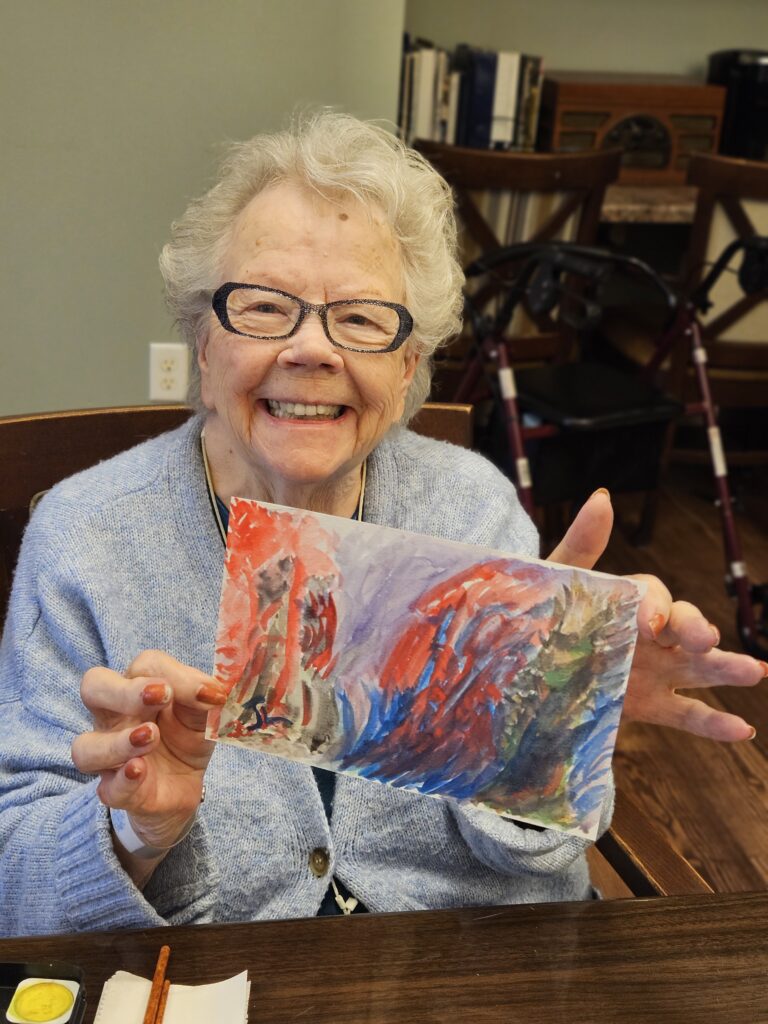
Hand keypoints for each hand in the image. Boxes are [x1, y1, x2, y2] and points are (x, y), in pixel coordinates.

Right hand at [72, 650, 226, 849]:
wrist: (186, 785)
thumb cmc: (186, 736)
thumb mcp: (203, 714)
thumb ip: (204, 698)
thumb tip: (212, 692)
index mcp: (137, 689)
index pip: (142, 666)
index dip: (171, 672)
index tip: (203, 690)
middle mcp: (114, 718)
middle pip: (94, 688)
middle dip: (124, 691)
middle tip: (159, 695)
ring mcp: (110, 757)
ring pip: (86, 746)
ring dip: (118, 741)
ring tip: (150, 737)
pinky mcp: (117, 792)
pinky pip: (108, 788)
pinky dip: (123, 779)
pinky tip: (140, 770)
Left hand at [548, 489, 766, 741]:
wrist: (525, 666)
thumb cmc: (542, 613)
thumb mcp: (555, 579)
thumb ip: (581, 545)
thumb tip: (603, 497)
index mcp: (629, 600)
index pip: (652, 595)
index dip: (654, 606)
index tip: (648, 623)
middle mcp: (651, 634)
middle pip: (686, 624)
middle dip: (696, 629)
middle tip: (702, 639)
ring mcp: (656, 670)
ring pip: (700, 666)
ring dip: (727, 666)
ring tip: (754, 672)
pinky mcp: (652, 706)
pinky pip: (688, 714)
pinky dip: (714, 723)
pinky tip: (742, 730)